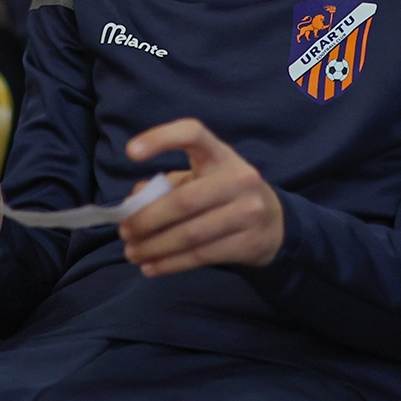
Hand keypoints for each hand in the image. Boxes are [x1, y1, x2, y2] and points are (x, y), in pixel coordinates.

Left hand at [118, 118, 283, 276]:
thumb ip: (167, 185)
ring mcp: (248, 212)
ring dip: (155, 247)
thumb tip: (133, 202)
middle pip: (183, 201)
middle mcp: (239, 178)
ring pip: (190, 234)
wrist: (275, 223)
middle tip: (124, 231)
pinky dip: (171, 264)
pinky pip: (201, 256)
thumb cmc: (225, 194)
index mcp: (221, 155)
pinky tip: (152, 266)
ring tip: (133, 253)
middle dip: (147, 220)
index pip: (192, 134)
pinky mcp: (248, 242)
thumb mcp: (202, 179)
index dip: (161, 138)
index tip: (130, 153)